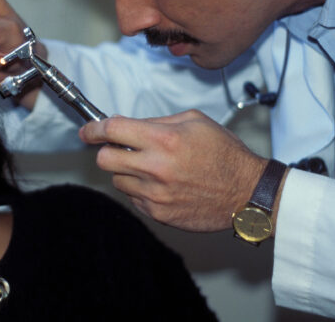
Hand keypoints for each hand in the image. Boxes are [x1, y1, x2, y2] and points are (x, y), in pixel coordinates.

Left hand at [80, 109, 268, 231]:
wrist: (246, 192)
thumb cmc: (224, 154)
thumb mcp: (195, 121)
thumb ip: (158, 121)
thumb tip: (130, 125)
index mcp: (164, 140)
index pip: (113, 130)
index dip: (93, 129)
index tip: (87, 131)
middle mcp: (156, 167)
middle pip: (104, 159)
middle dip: (107, 151)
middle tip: (119, 149)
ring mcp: (156, 193)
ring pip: (117, 180)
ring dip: (126, 172)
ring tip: (151, 168)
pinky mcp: (159, 213)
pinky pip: (133, 199)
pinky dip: (141, 190)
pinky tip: (161, 185)